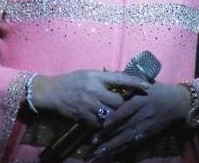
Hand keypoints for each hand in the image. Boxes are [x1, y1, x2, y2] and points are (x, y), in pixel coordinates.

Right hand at [31, 70, 150, 126]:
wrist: (51, 92)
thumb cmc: (71, 80)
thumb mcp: (88, 74)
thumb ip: (104, 77)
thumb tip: (121, 78)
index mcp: (96, 76)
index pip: (120, 78)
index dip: (135, 82)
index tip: (147, 86)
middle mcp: (94, 90)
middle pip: (118, 100)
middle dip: (125, 105)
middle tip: (133, 106)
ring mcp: (88, 104)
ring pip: (110, 114)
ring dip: (117, 116)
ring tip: (124, 117)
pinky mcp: (82, 116)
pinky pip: (99, 123)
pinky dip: (105, 124)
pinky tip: (108, 124)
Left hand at [91, 82, 189, 156]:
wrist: (176, 102)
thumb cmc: (156, 89)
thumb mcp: (142, 82)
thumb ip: (125, 81)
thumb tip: (105, 70)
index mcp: (140, 99)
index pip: (126, 110)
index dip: (114, 118)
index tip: (102, 124)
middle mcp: (142, 114)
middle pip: (124, 127)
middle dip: (109, 136)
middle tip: (93, 143)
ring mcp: (145, 126)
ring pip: (127, 138)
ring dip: (113, 146)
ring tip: (99, 152)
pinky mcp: (147, 134)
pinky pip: (133, 143)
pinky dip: (121, 149)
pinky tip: (111, 154)